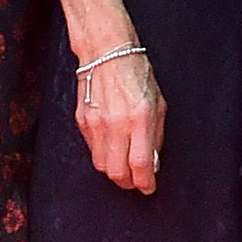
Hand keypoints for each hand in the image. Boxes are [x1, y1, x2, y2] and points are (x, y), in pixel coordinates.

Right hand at [76, 45, 164, 193]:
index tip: (149, 187)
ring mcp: (96, 123)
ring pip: (102, 165)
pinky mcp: (82, 121)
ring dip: (114, 172)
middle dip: (128, 183)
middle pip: (117, 172)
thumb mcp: (158, 104)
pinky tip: (113, 149)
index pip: (140, 164)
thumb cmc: (138, 75)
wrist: (107, 53)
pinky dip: (103, 156)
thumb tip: (151, 165)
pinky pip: (92, 150)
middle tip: (136, 181)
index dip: (145, 183)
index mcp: (139, 118)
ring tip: (124, 168)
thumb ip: (155, 136)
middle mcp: (116, 123)